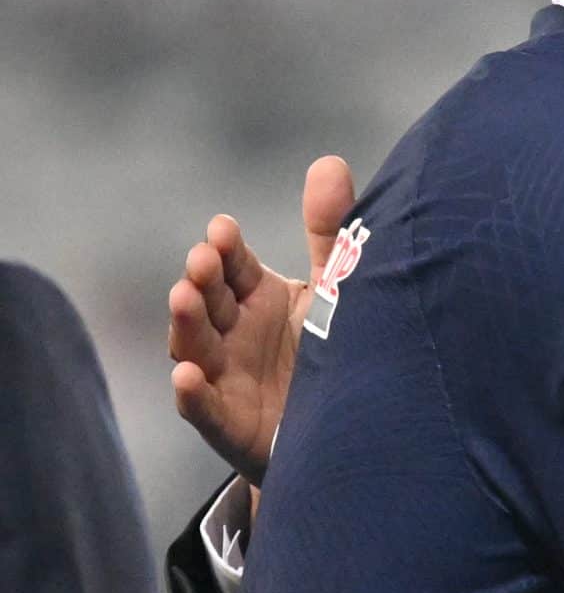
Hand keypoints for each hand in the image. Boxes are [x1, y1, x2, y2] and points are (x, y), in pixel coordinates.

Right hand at [168, 156, 353, 481]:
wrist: (349, 429)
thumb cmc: (335, 350)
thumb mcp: (336, 288)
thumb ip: (332, 233)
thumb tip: (328, 163)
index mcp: (258, 297)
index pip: (233, 267)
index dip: (225, 250)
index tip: (223, 229)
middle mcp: (234, 333)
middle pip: (208, 301)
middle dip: (201, 280)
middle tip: (203, 260)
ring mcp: (226, 377)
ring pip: (196, 347)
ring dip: (186, 324)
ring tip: (185, 298)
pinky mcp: (230, 422)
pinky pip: (205, 407)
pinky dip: (192, 393)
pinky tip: (187, 376)